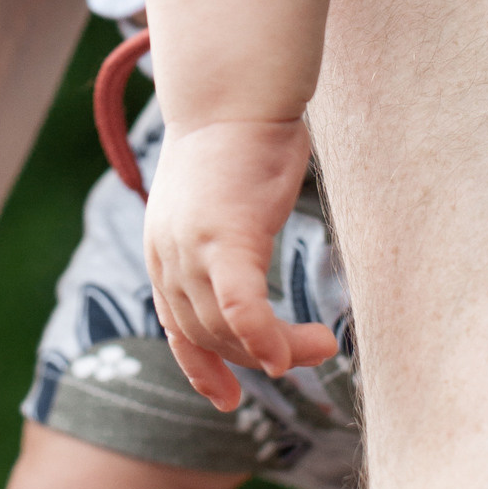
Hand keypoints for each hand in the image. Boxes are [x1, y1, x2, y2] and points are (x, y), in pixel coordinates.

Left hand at [144, 120, 337, 409]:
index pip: (177, 326)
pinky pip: (239, 308)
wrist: (234, 91)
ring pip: (227, 330)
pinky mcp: (224, 237)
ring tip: (323, 345)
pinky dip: (262, 338)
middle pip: (207, 336)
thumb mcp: (216, 199)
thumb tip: (242, 254)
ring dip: (278, 350)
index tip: (227, 397)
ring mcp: (191, 249)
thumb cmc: (239, 136)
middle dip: (258, 359)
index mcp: (164, 249)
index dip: (202, 367)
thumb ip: (220, 237)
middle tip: (313, 352)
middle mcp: (168, 256)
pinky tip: (289, 355)